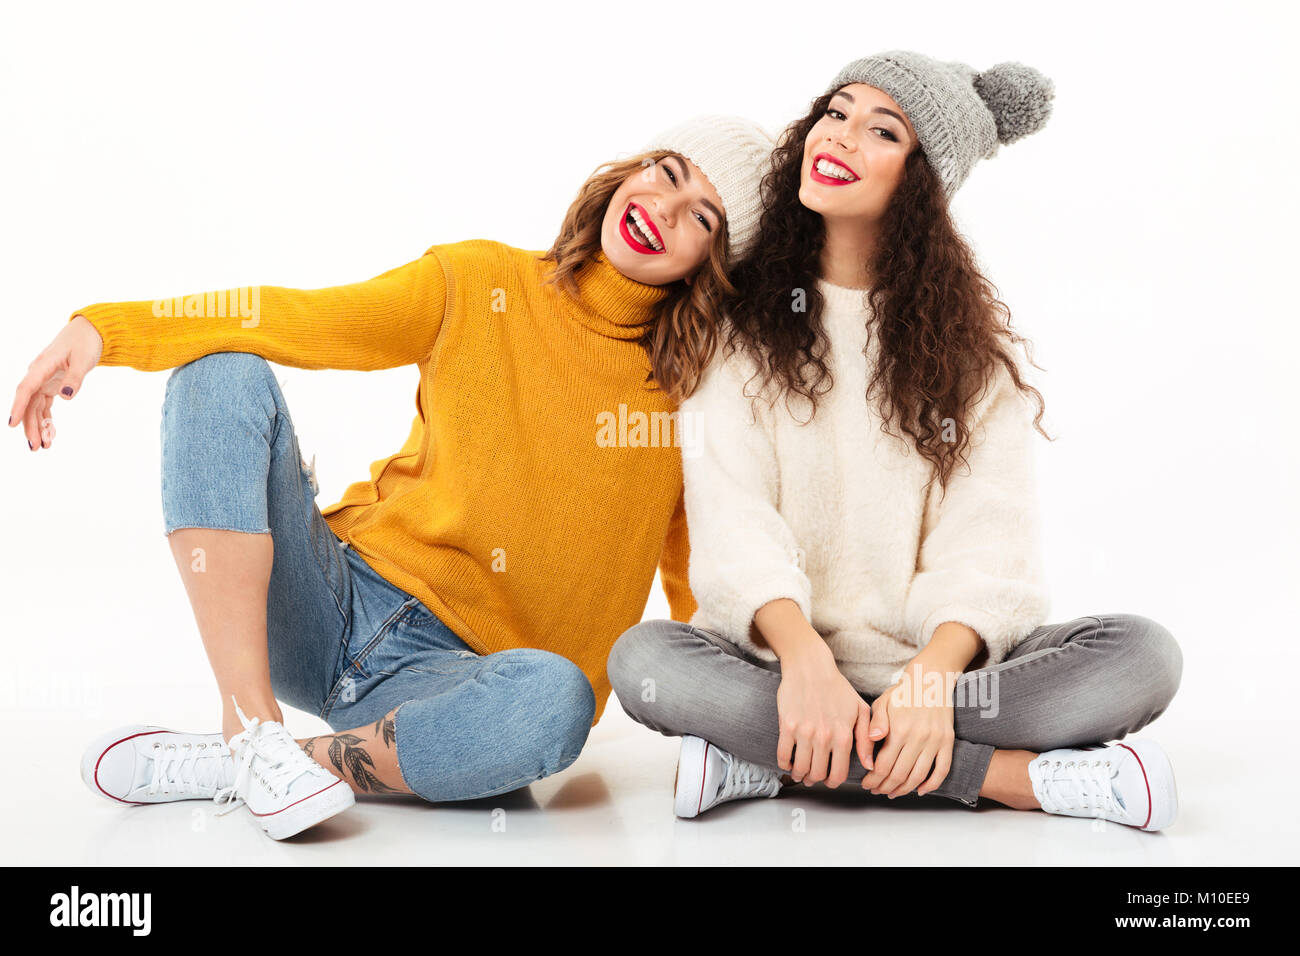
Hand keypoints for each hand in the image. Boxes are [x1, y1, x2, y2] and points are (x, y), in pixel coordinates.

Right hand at [7, 314, 102, 450]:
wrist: (89, 333)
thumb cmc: (85, 343)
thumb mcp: (83, 360)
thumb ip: (74, 378)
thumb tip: (65, 395)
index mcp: (42, 366)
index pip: (26, 389)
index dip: (18, 407)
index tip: (12, 424)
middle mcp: (38, 374)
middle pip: (29, 403)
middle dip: (29, 425)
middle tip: (35, 447)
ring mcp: (43, 380)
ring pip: (35, 407)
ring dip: (37, 426)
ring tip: (43, 446)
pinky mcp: (51, 385)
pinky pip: (43, 405)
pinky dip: (46, 419)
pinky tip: (49, 433)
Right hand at [775, 642, 873, 788]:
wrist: (810, 667)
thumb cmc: (837, 687)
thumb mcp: (860, 710)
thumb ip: (866, 739)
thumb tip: (869, 765)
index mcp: (843, 735)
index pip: (839, 773)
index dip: (834, 782)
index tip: (829, 780)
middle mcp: (824, 736)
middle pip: (818, 774)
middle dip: (815, 780)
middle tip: (813, 777)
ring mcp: (804, 732)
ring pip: (800, 768)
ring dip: (800, 774)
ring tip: (800, 771)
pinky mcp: (787, 726)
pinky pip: (783, 755)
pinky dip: (784, 764)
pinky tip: (788, 761)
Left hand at [860, 663, 955, 798]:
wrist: (931, 680)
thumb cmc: (903, 692)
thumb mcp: (883, 702)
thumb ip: (876, 722)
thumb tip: (872, 739)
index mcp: (899, 729)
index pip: (883, 765)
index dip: (873, 779)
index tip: (866, 783)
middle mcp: (918, 737)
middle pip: (899, 774)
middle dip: (885, 787)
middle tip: (877, 790)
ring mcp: (935, 741)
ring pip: (919, 776)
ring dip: (904, 789)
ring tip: (893, 792)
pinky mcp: (947, 742)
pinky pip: (942, 770)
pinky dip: (932, 785)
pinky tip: (920, 790)